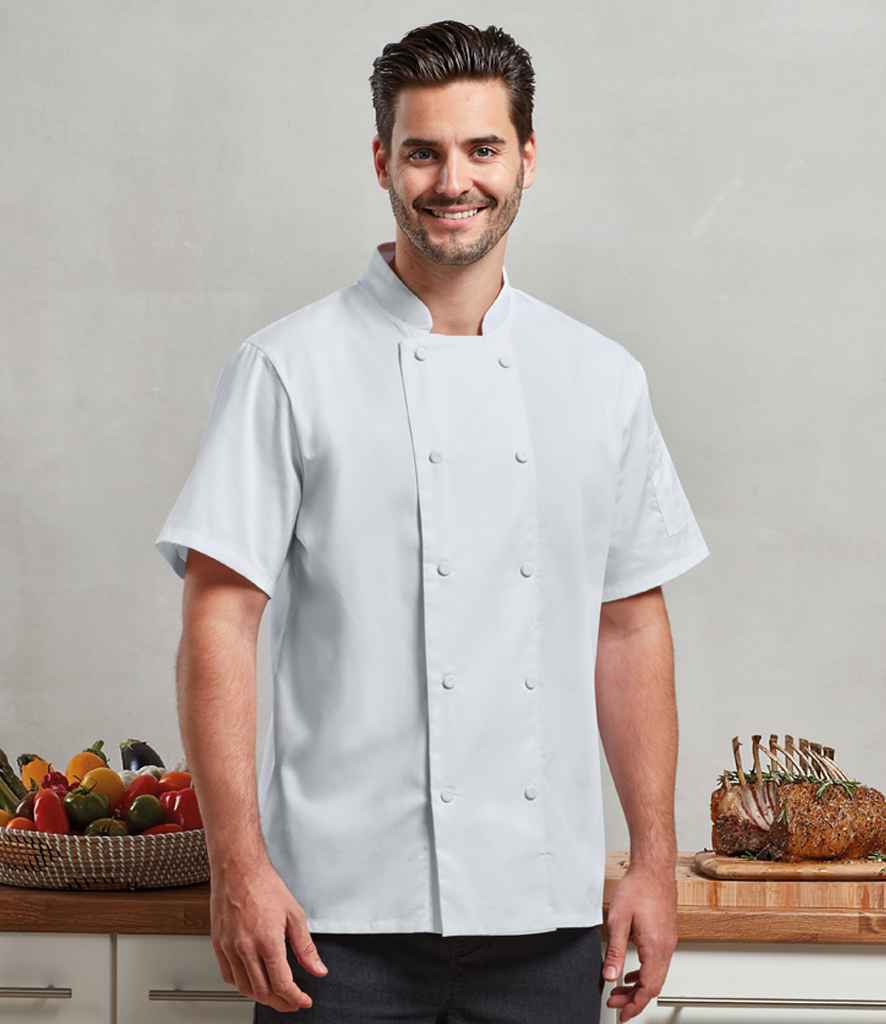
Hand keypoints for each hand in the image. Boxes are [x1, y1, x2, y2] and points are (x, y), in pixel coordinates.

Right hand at [209, 855, 328, 1012]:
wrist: (238, 868)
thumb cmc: (264, 885)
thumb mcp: (294, 914)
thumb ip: (306, 947)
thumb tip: (318, 969)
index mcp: (267, 941)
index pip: (282, 984)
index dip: (295, 998)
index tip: (303, 1001)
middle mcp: (245, 948)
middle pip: (262, 991)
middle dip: (280, 1002)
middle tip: (292, 1002)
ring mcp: (229, 947)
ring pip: (244, 987)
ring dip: (261, 996)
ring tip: (275, 994)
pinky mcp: (218, 944)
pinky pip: (228, 975)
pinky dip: (241, 984)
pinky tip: (252, 980)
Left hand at [601, 864, 677, 1021]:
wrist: (653, 868)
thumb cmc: (638, 887)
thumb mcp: (618, 919)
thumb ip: (615, 950)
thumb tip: (610, 975)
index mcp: (655, 947)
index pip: (648, 988)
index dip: (634, 1005)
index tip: (621, 1014)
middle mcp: (666, 947)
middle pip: (653, 985)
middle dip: (634, 999)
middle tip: (615, 1003)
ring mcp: (668, 941)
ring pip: (656, 975)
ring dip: (639, 986)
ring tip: (620, 990)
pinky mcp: (666, 934)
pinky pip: (657, 962)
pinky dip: (644, 972)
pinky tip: (632, 971)